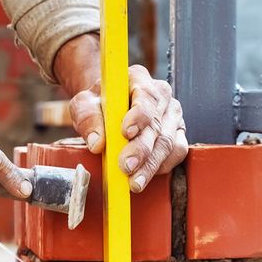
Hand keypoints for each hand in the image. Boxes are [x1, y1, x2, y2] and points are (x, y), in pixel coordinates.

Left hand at [54, 34, 187, 192]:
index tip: (125, 133)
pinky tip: (146, 175)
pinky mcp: (177, 132)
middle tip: (126, 168)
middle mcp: (161, 94)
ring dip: (151, 165)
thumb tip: (97, 143)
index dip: (138, 116)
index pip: (145, 97)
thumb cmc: (98, 103)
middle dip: (141, 150)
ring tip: (135, 182)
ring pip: (169, 142)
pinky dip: (162, 166)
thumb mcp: (83, 105)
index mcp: (138, 78)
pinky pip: (177, 151)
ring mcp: (172, 114)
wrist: (108, 106)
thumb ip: (88, 119)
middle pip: (156, 125)